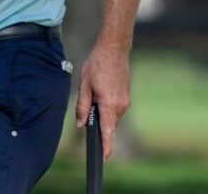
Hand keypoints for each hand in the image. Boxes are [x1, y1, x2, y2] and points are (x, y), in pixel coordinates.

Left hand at [74, 43, 130, 159]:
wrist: (114, 50)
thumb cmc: (97, 65)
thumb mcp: (84, 86)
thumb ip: (82, 107)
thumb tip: (79, 123)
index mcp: (108, 104)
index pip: (108, 131)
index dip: (106, 146)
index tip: (104, 157)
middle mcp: (120, 106)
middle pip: (109, 125)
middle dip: (99, 124)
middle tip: (88, 108)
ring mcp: (126, 102)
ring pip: (112, 117)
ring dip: (103, 113)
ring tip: (94, 94)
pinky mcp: (127, 98)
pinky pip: (116, 109)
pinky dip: (108, 107)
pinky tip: (101, 93)